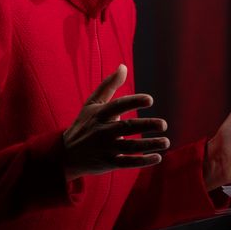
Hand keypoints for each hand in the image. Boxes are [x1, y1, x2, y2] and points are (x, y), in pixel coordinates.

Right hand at [62, 64, 169, 180]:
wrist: (65, 155)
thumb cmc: (84, 124)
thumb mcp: (92, 104)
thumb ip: (108, 85)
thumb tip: (123, 66)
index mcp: (100, 114)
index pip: (118, 105)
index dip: (134, 101)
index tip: (150, 100)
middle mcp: (102, 131)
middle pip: (127, 127)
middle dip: (146, 125)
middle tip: (164, 125)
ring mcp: (105, 148)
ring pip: (130, 147)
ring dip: (149, 145)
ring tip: (165, 141)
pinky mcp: (108, 163)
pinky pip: (127, 163)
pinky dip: (143, 161)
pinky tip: (157, 157)